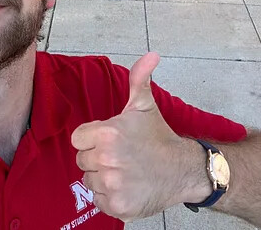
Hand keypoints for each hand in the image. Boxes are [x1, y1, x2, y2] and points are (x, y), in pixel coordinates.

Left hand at [71, 53, 198, 220]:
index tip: (110, 140)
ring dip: (103, 178)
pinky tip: (127, 186)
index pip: (78, 139)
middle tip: (121, 156)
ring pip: (90, 181)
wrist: (183, 170)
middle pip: (82, 161)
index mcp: (107, 133)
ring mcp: (112, 185)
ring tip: (125, 171)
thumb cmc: (158, 137)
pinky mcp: (118, 206)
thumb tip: (151, 54)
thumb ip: (139, 78)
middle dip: (98, 158)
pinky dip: (110, 197)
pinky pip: (99, 200)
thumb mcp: (145, 105)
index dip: (92, 139)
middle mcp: (107, 160)